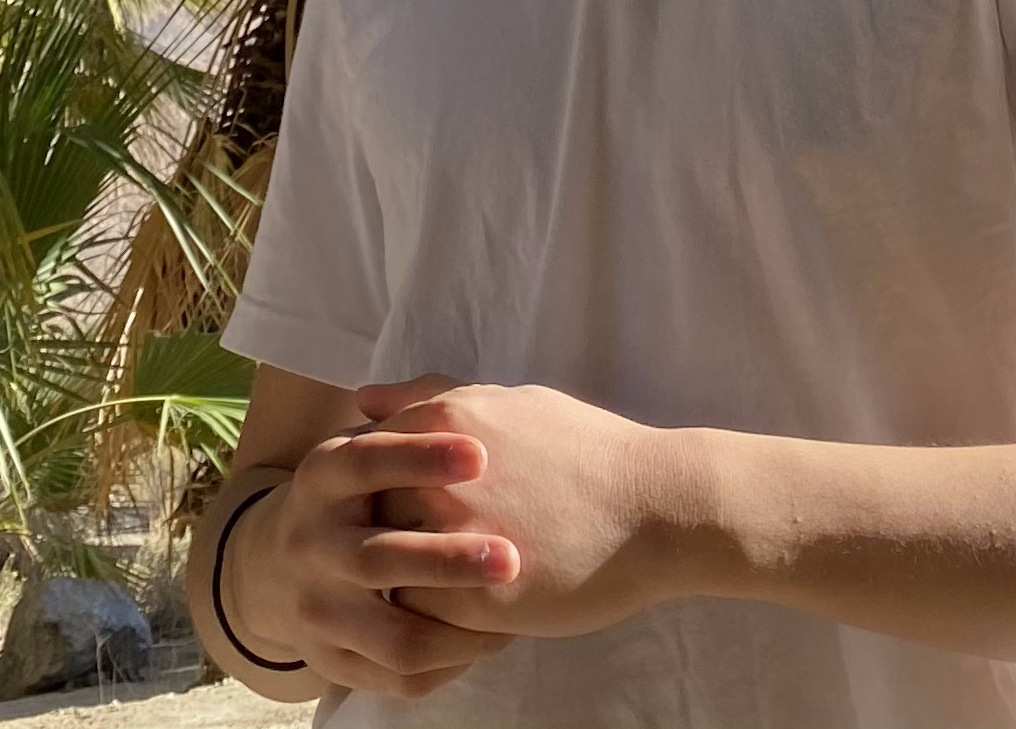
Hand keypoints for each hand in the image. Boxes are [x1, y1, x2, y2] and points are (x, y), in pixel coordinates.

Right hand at [217, 392, 523, 700]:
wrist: (273, 568)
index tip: (481, 455)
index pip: (367, 462)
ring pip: (393, 636)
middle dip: (447, 561)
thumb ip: (410, 415)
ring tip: (513, 616)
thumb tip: (453, 395)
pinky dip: (449, 664)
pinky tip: (488, 640)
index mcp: (321, 478)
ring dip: (457, 629)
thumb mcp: (362, 444)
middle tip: (511, 558)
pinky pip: (398, 678)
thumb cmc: (349, 493)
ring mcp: (318, 611)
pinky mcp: (332, 662)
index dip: (421, 457)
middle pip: (378, 559)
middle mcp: (311, 544)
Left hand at [358, 379, 697, 640]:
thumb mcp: (508, 403)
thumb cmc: (584, 450)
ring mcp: (454, 542)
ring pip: (389, 571)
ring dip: (403, 578)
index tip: (396, 503)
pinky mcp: (477, 601)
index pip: (366, 458)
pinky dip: (432, 616)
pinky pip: (422, 617)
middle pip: (369, 515)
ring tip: (435, 583)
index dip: (377, 486)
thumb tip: (363, 399)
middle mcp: (438, 480)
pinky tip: (460, 610)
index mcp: (445, 424)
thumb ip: (430, 400)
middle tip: (414, 547)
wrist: (652, 507)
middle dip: (383, 533)